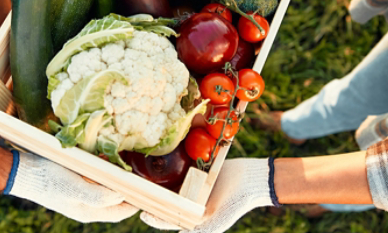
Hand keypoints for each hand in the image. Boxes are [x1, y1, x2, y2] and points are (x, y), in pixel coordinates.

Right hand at [4, 150, 137, 222]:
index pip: (122, 211)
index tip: (149, 186)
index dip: (137, 200)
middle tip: (141, 173)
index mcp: (89, 212)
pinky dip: (105, 172)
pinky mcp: (75, 182)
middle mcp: (87, 206)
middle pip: (117, 202)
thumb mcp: (73, 188)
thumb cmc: (48, 180)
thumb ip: (97, 195)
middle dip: (130, 189)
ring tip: (129, 166)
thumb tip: (121, 195)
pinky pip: (96, 180)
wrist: (22, 172)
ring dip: (118, 179)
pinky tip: (107, 159)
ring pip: (108, 189)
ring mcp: (81, 194)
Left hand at [141, 158, 277, 232]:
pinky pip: (181, 168)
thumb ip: (201, 232)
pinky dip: (171, 166)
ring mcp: (194, 184)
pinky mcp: (197, 169)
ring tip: (141, 177)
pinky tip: (158, 162)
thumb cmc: (237, 202)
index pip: (170, 218)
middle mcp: (191, 201)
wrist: (253, 179)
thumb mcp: (218, 221)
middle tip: (134, 194)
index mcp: (194, 216)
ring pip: (171, 184)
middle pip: (168, 200)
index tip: (142, 214)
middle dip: (153, 198)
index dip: (156, 217)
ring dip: (158, 182)